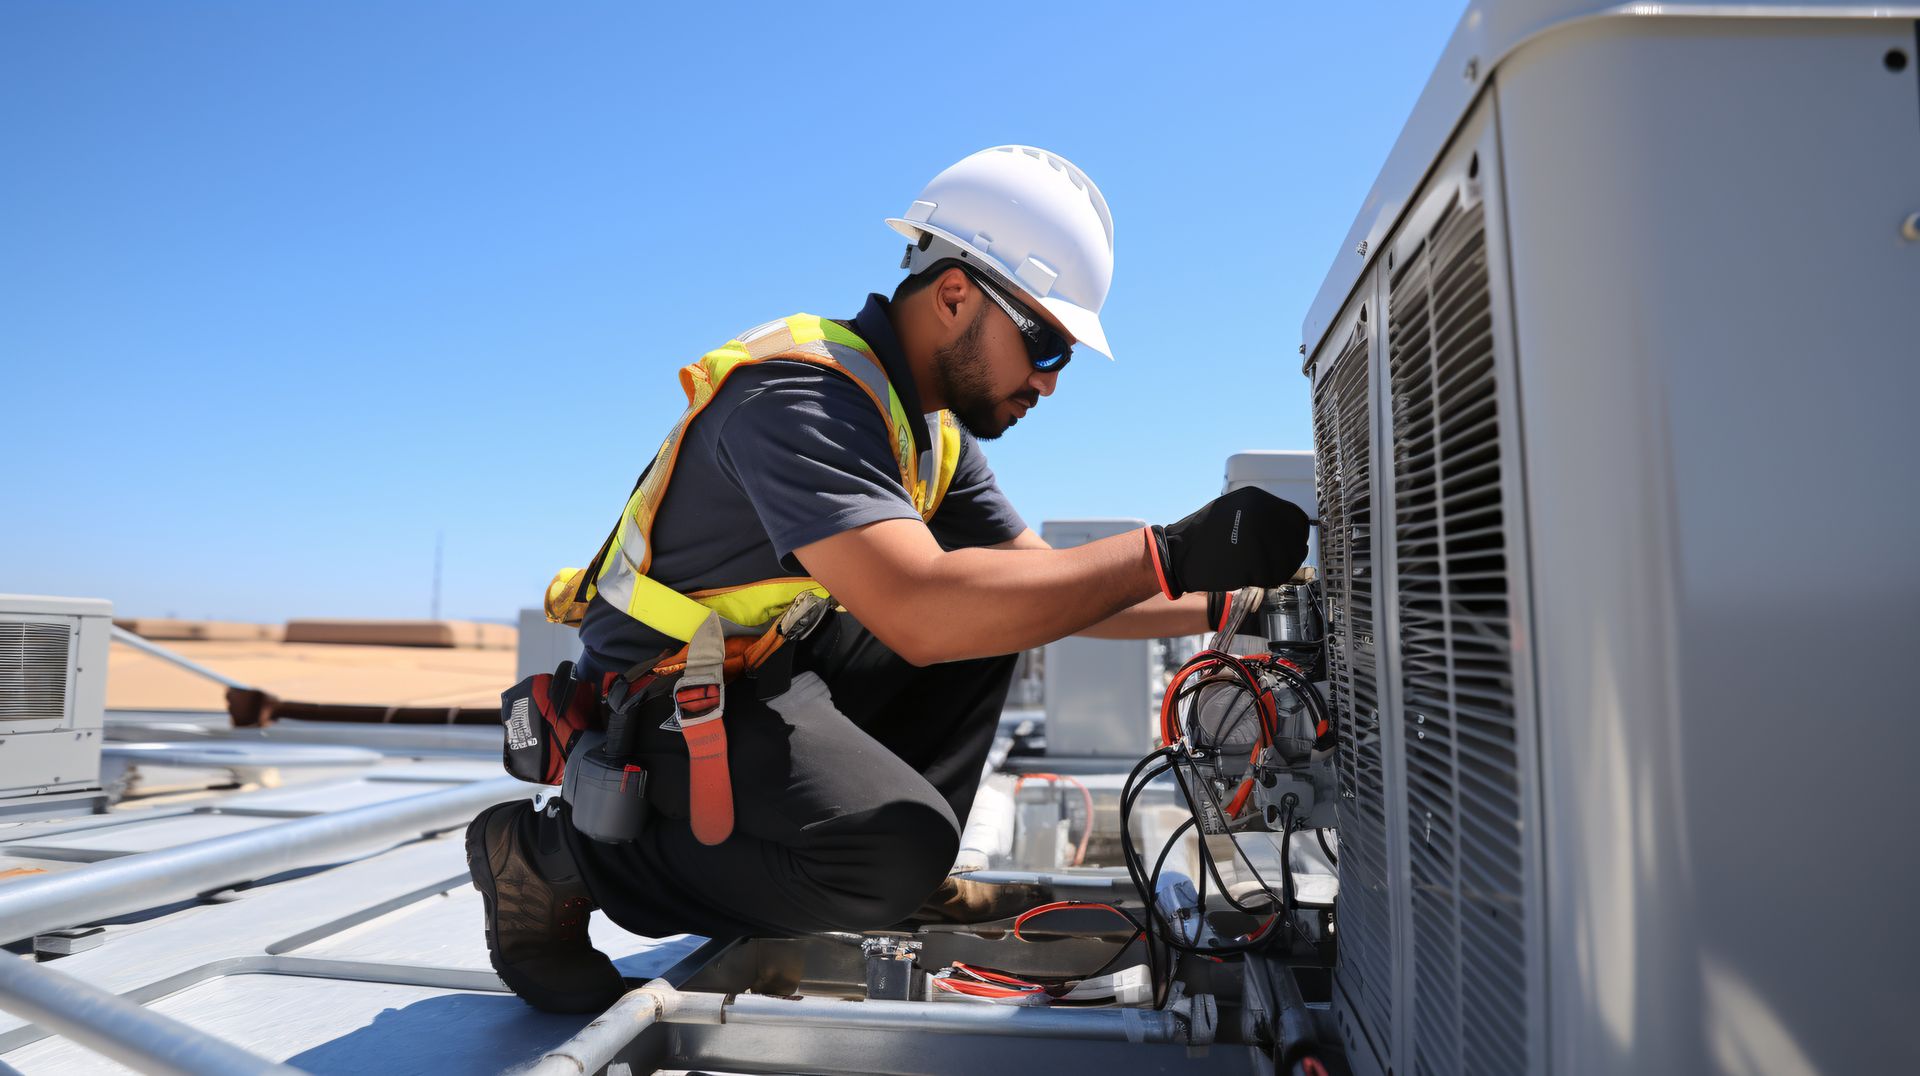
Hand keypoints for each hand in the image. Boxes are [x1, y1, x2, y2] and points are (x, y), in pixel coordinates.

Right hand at [1146, 487, 1309, 597]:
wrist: (1176, 554)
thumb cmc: (1202, 535)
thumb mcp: (1233, 510)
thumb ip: (1260, 515)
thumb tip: (1286, 530)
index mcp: (1255, 498)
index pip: (1295, 517)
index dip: (1297, 534)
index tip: (1294, 544)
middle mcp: (1260, 513)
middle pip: (1295, 539)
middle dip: (1292, 553)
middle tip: (1282, 562)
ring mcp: (1258, 538)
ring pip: (1288, 559)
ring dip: (1281, 568)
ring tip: (1266, 571)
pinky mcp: (1253, 562)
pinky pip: (1275, 575)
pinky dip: (1270, 580)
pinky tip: (1257, 578)